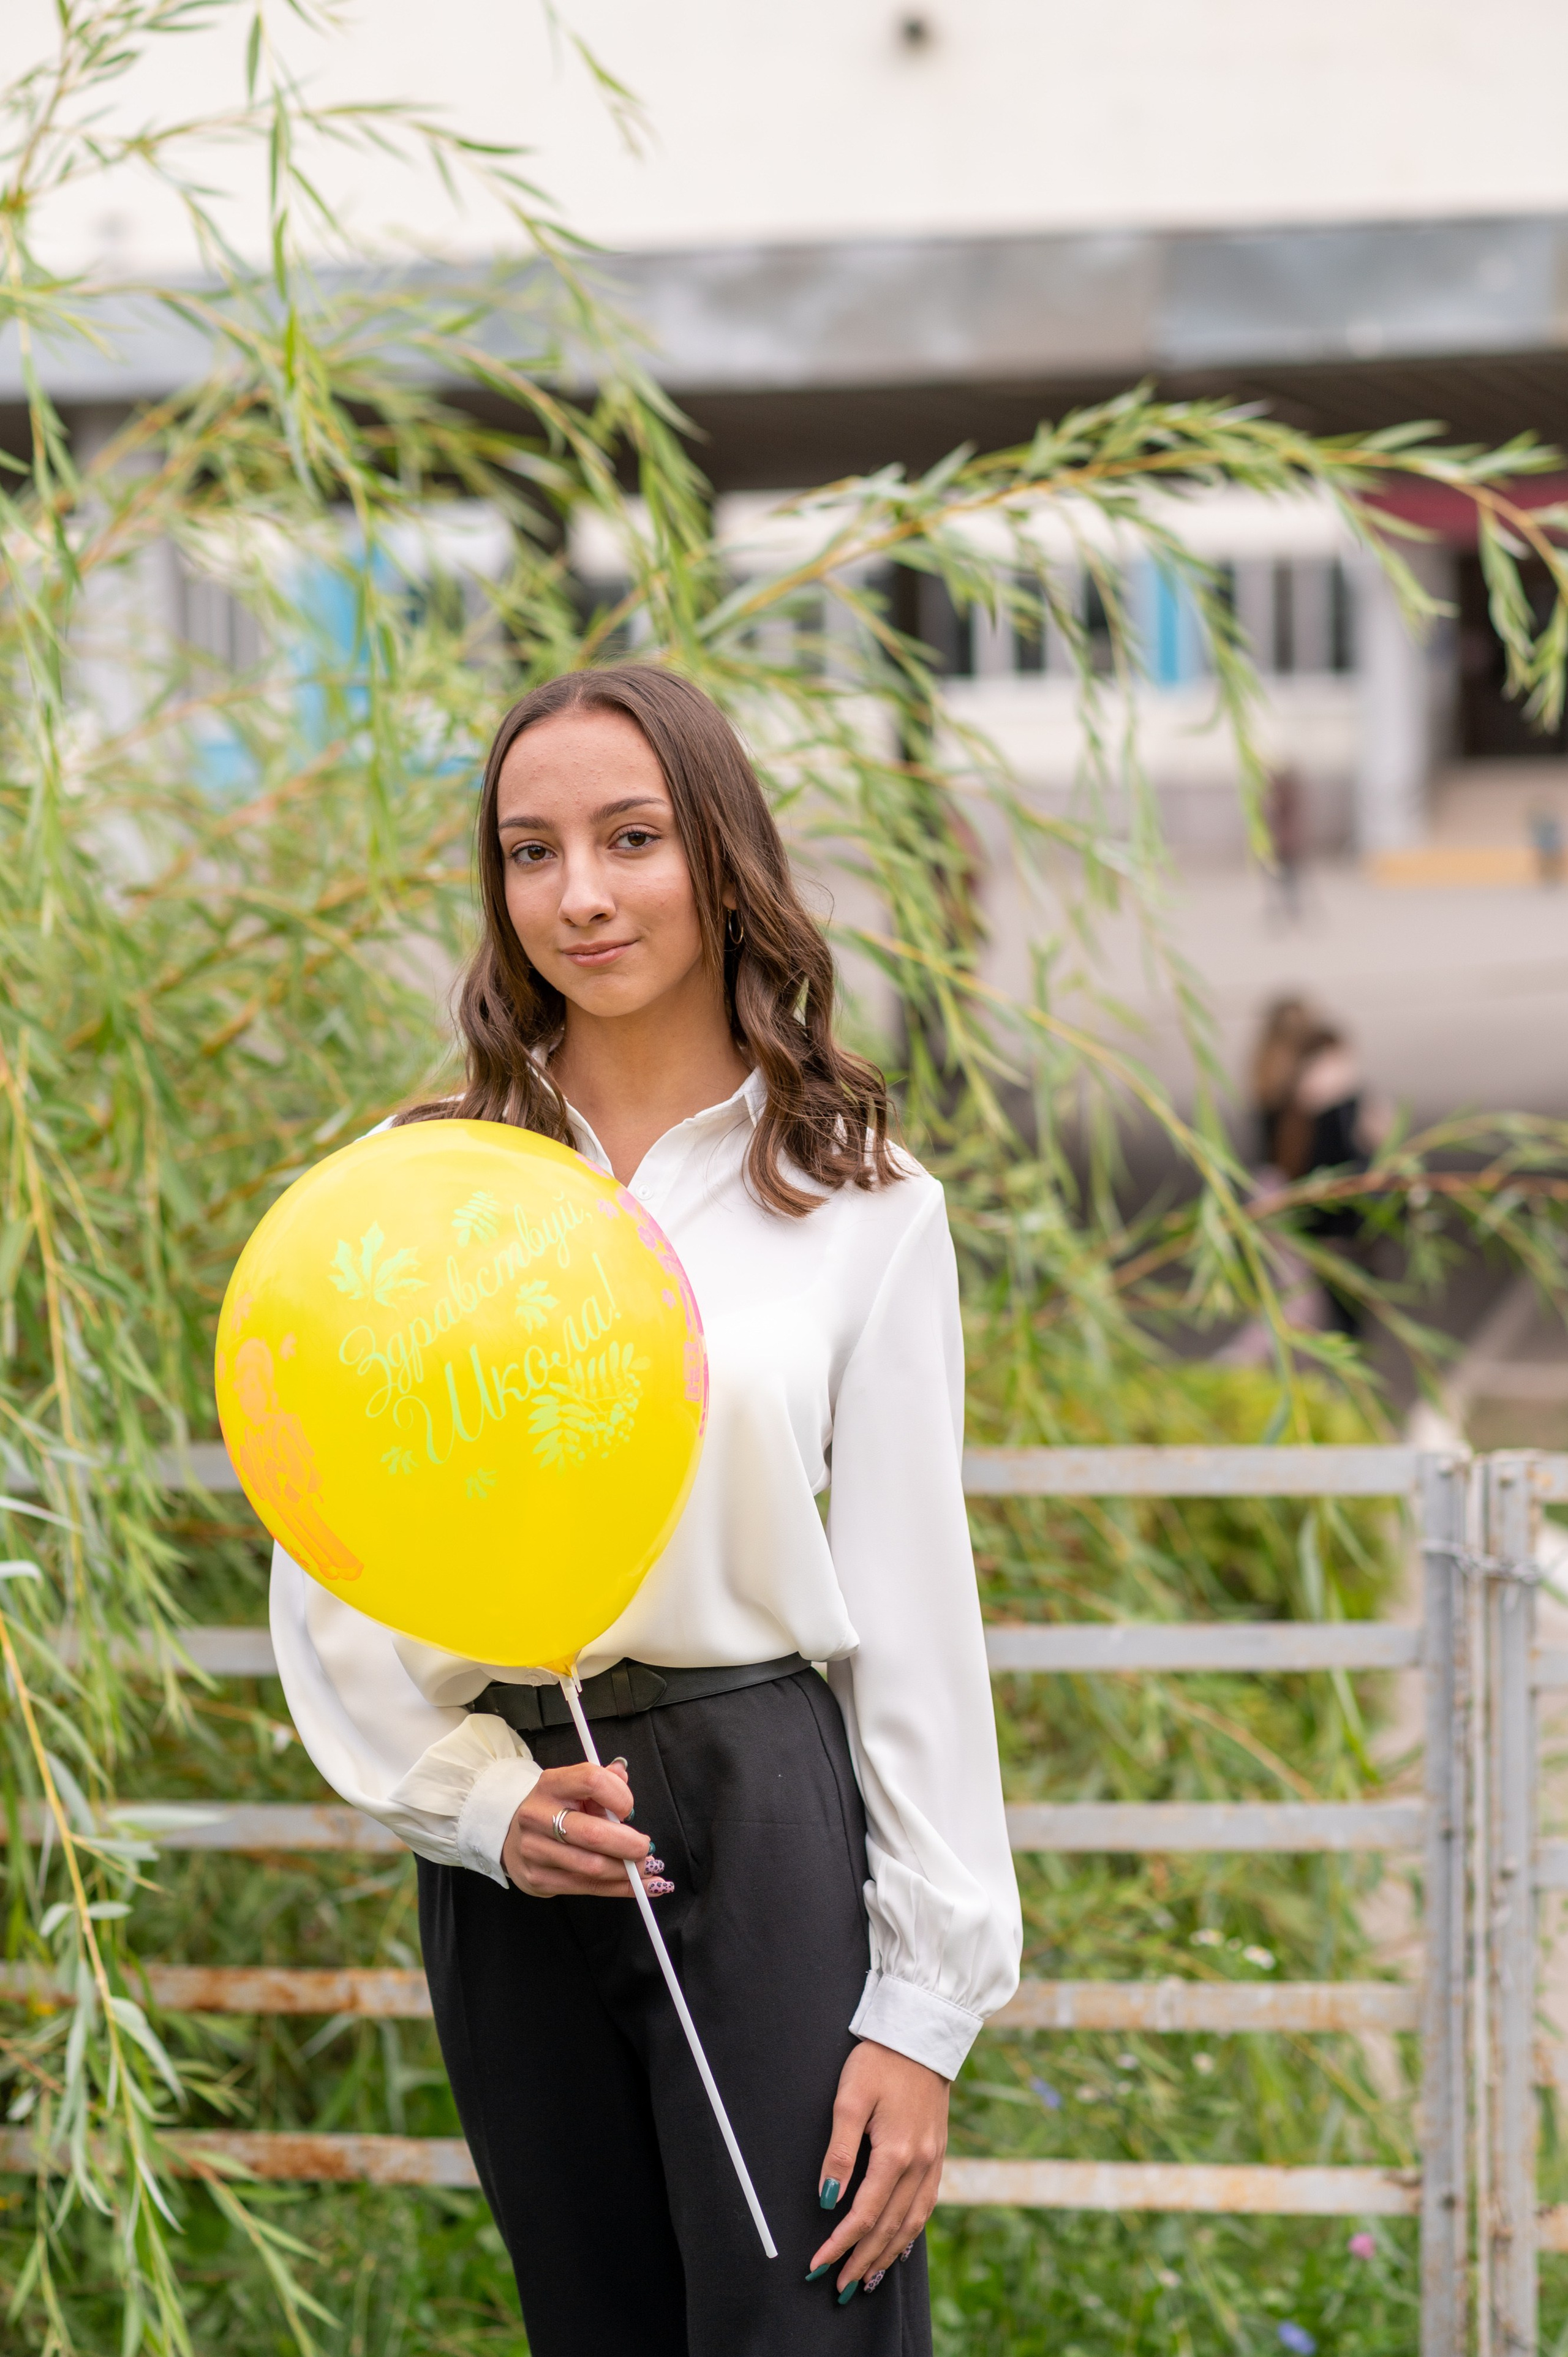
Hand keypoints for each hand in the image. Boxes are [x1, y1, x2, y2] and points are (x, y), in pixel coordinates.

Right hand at [500, 1757, 668, 1898]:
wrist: (511, 1833)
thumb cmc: (554, 1808)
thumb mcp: (574, 1787)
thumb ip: (602, 1780)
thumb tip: (621, 1773)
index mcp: (551, 1784)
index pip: (592, 1780)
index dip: (620, 1796)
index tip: (630, 1810)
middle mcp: (537, 1816)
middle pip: (594, 1834)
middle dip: (629, 1845)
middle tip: (646, 1848)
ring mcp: (535, 1851)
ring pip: (592, 1867)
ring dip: (627, 1872)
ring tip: (646, 1869)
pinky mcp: (538, 1880)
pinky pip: (586, 1888)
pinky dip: (617, 1888)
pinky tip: (635, 1886)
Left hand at [808, 2039, 947, 2295]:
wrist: (922, 2032)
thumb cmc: (879, 2060)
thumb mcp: (849, 2098)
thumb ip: (839, 2152)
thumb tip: (827, 2200)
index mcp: (897, 2153)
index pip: (865, 2215)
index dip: (840, 2244)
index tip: (818, 2265)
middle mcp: (920, 2164)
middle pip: (889, 2227)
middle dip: (862, 2260)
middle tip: (839, 2287)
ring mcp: (933, 2160)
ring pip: (911, 2223)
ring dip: (888, 2254)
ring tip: (867, 2278)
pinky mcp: (938, 2153)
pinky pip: (926, 2205)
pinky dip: (911, 2232)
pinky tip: (900, 2243)